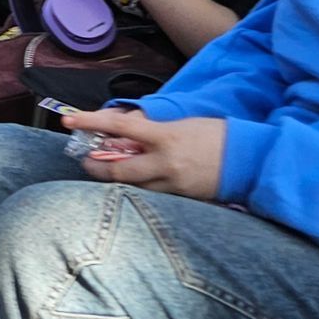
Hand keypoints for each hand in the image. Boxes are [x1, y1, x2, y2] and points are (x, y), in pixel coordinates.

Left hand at [64, 108, 225, 201]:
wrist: (250, 161)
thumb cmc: (217, 135)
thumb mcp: (181, 124)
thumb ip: (152, 129)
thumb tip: (124, 132)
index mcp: (165, 137)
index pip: (118, 127)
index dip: (90, 121)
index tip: (68, 119)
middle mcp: (165, 164)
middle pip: (118, 169)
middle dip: (96, 166)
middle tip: (85, 160)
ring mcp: (173, 185)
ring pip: (132, 188)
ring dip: (114, 181)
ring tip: (104, 173)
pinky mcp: (181, 200)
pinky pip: (151, 197)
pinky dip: (138, 190)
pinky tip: (133, 186)